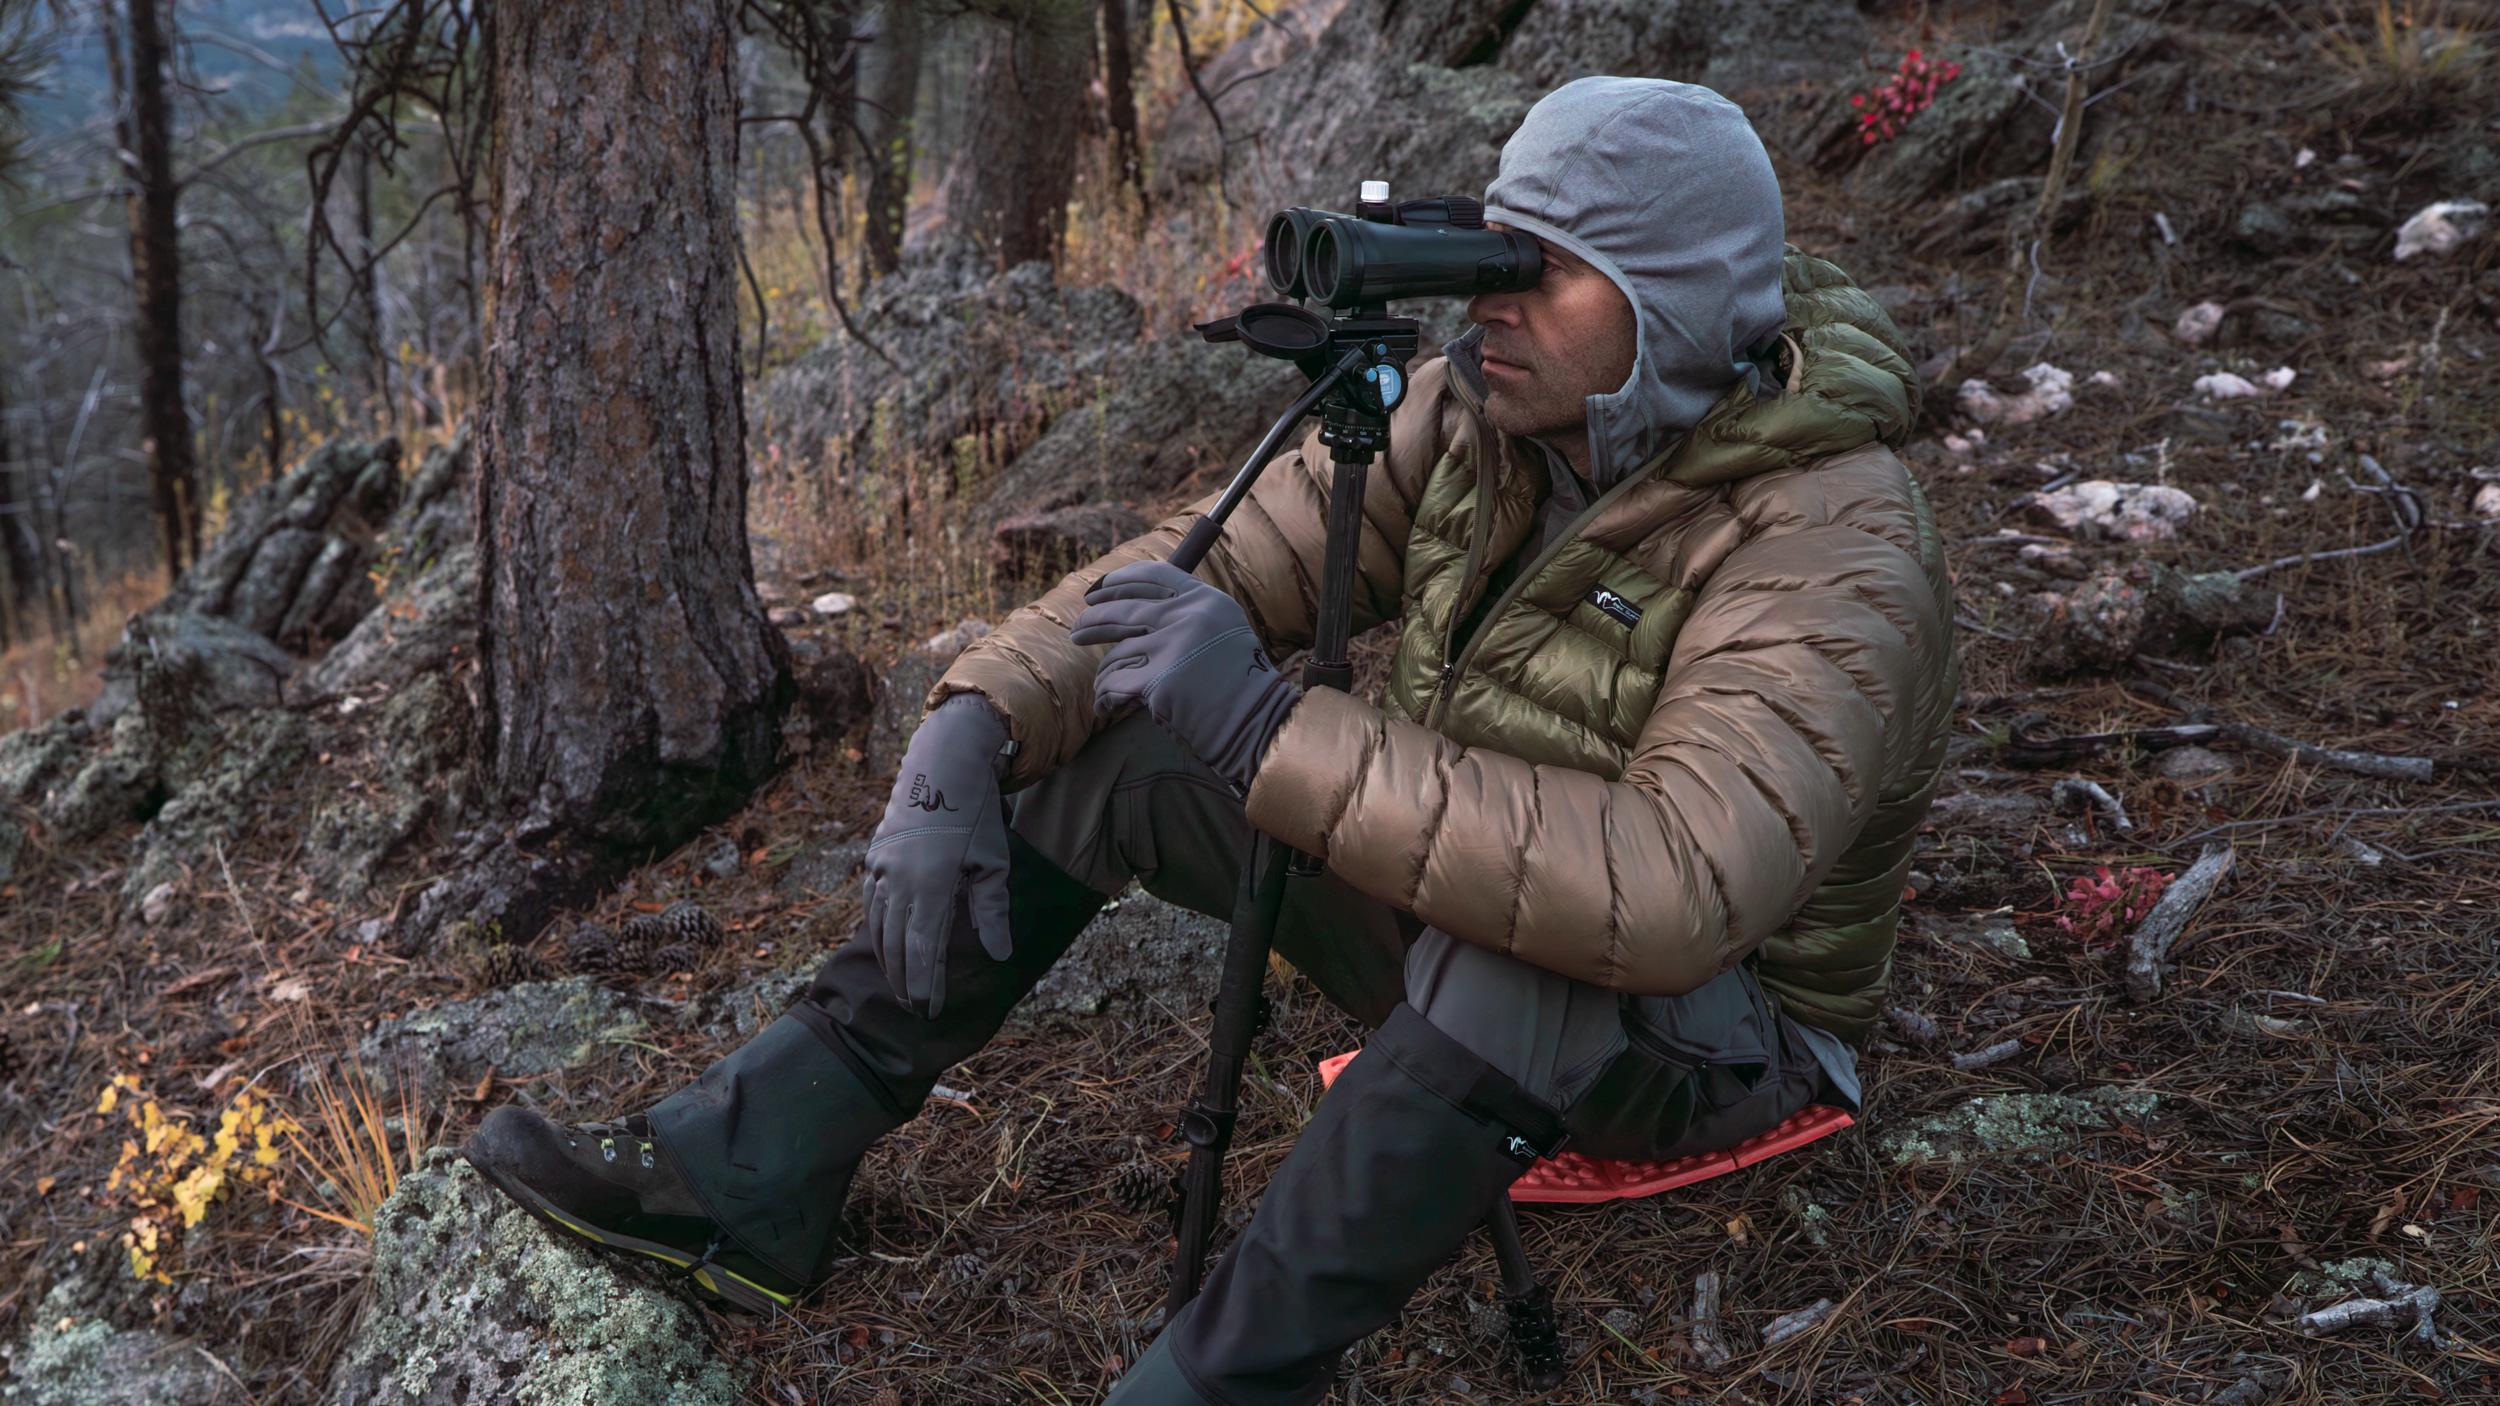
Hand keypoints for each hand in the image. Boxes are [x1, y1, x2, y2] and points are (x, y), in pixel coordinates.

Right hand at [861, 694, 1014, 1017]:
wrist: (942, 765)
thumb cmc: (976, 816)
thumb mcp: (992, 862)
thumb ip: (992, 910)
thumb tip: (999, 955)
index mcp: (932, 883)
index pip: (925, 948)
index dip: (925, 983)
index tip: (929, 1010)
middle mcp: (899, 879)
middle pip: (897, 944)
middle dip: (905, 981)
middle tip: (914, 1009)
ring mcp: (881, 868)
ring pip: (879, 927)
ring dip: (889, 961)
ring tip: (901, 986)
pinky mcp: (874, 859)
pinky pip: (871, 905)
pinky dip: (877, 930)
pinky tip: (885, 947)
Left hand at [1069, 560, 1300, 794]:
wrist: (1257, 722)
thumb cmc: (1238, 683)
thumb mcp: (1221, 631)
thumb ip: (1185, 615)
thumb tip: (1131, 609)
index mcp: (1205, 599)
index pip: (1151, 575)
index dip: (1117, 581)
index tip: (1097, 593)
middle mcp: (1188, 616)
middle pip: (1124, 610)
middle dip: (1093, 621)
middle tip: (1077, 632)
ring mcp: (1173, 647)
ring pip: (1117, 653)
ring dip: (1106, 672)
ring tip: (1105, 684)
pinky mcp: (1159, 681)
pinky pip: (1114, 683)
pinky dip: (1105, 696)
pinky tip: (1106, 705)